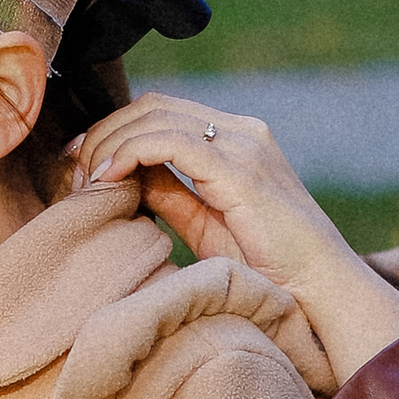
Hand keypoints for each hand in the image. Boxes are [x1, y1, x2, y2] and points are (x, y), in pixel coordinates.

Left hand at [71, 95, 398, 391]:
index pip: (161, 113)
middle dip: (104, 133)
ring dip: (110, 142)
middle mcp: (242, 133)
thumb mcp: (207, 225)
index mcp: (237, 142)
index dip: (114, 131)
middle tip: (75, 171)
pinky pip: (169, 141)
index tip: (83, 165)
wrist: (323, 292)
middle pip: (152, 106)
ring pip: (154, 116)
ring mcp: (244, 145)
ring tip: (88, 179)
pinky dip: (130, 152)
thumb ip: (172, 195)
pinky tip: (110, 177)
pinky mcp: (240, 169)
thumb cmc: (271, 270)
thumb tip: (127, 177)